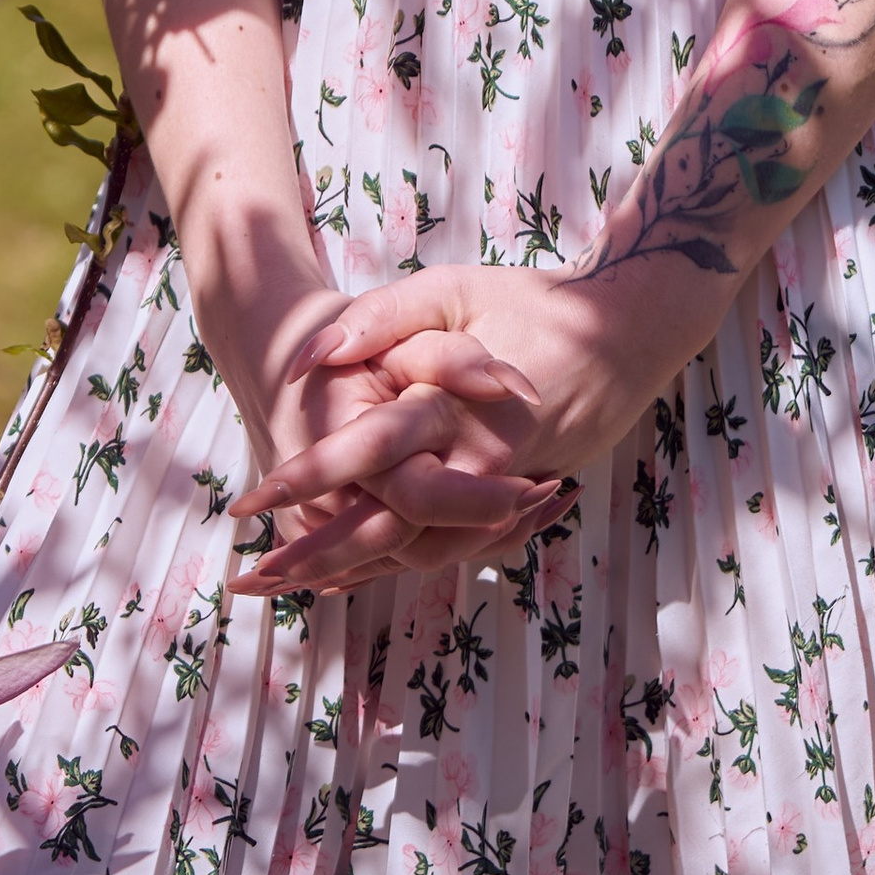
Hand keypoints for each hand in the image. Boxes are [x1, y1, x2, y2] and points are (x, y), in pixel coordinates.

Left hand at [230, 256, 721, 595]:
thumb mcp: (453, 291)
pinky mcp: (510, 504)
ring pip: (417, 552)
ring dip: (347, 570)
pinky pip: (446, 548)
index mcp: (455, 409)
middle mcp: (476, 467)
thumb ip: (382, 319)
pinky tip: (348, 574)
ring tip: (283, 584)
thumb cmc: (531, 305)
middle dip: (315, 556)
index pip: (367, 455)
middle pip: (386, 531)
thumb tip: (313, 357)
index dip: (306, 477)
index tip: (249, 501)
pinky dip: (393, 561)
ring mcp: (498, 495)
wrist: (624, 337)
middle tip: (251, 576)